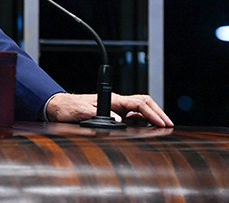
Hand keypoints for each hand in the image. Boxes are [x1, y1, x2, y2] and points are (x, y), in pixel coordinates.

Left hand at [46, 92, 173, 127]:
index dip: (151, 113)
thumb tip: (117, 120)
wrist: (59, 108)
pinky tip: (150, 127)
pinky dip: (145, 120)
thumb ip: (98, 115)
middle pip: (144, 103)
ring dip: (153, 116)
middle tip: (169, 124)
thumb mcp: (81, 111)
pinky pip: (134, 115)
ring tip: (164, 126)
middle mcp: (117, 103)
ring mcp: (116, 108)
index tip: (161, 123)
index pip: (138, 104)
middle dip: (158, 112)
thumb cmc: (69, 107)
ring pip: (141, 109)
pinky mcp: (114, 114)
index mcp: (112, 100)